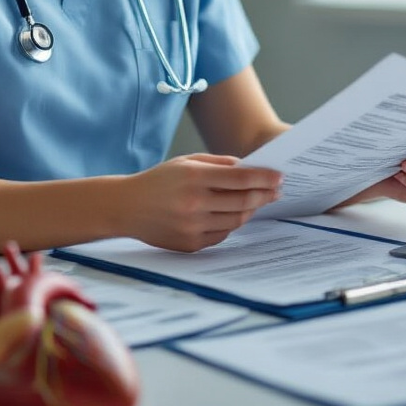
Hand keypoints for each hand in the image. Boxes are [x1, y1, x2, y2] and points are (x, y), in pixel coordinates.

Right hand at [122, 154, 281, 251]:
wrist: (126, 207)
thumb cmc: (159, 181)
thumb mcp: (186, 162)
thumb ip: (219, 163)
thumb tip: (249, 169)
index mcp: (194, 177)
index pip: (240, 179)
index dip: (264, 178)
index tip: (279, 177)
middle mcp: (194, 203)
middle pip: (243, 201)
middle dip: (264, 195)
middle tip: (276, 191)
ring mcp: (192, 226)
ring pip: (236, 220)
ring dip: (250, 210)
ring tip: (256, 201)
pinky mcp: (190, 244)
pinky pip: (222, 235)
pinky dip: (231, 224)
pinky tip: (233, 214)